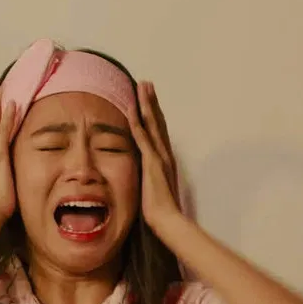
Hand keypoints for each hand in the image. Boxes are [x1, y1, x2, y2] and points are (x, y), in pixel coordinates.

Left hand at [129, 81, 181, 228]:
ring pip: (152, 124)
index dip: (154, 114)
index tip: (148, 99)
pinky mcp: (152, 162)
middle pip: (158, 122)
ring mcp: (159, 157)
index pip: (158, 131)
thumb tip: (145, 176)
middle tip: (147, 83)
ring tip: (142, 87)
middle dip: (152, 102)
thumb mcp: (154, 188)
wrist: (168, 220)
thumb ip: (151, 178)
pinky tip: (133, 109)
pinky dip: (138, 122)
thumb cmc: (161, 209)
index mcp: (165, 159)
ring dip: (146, 104)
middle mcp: (165, 154)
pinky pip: (143, 138)